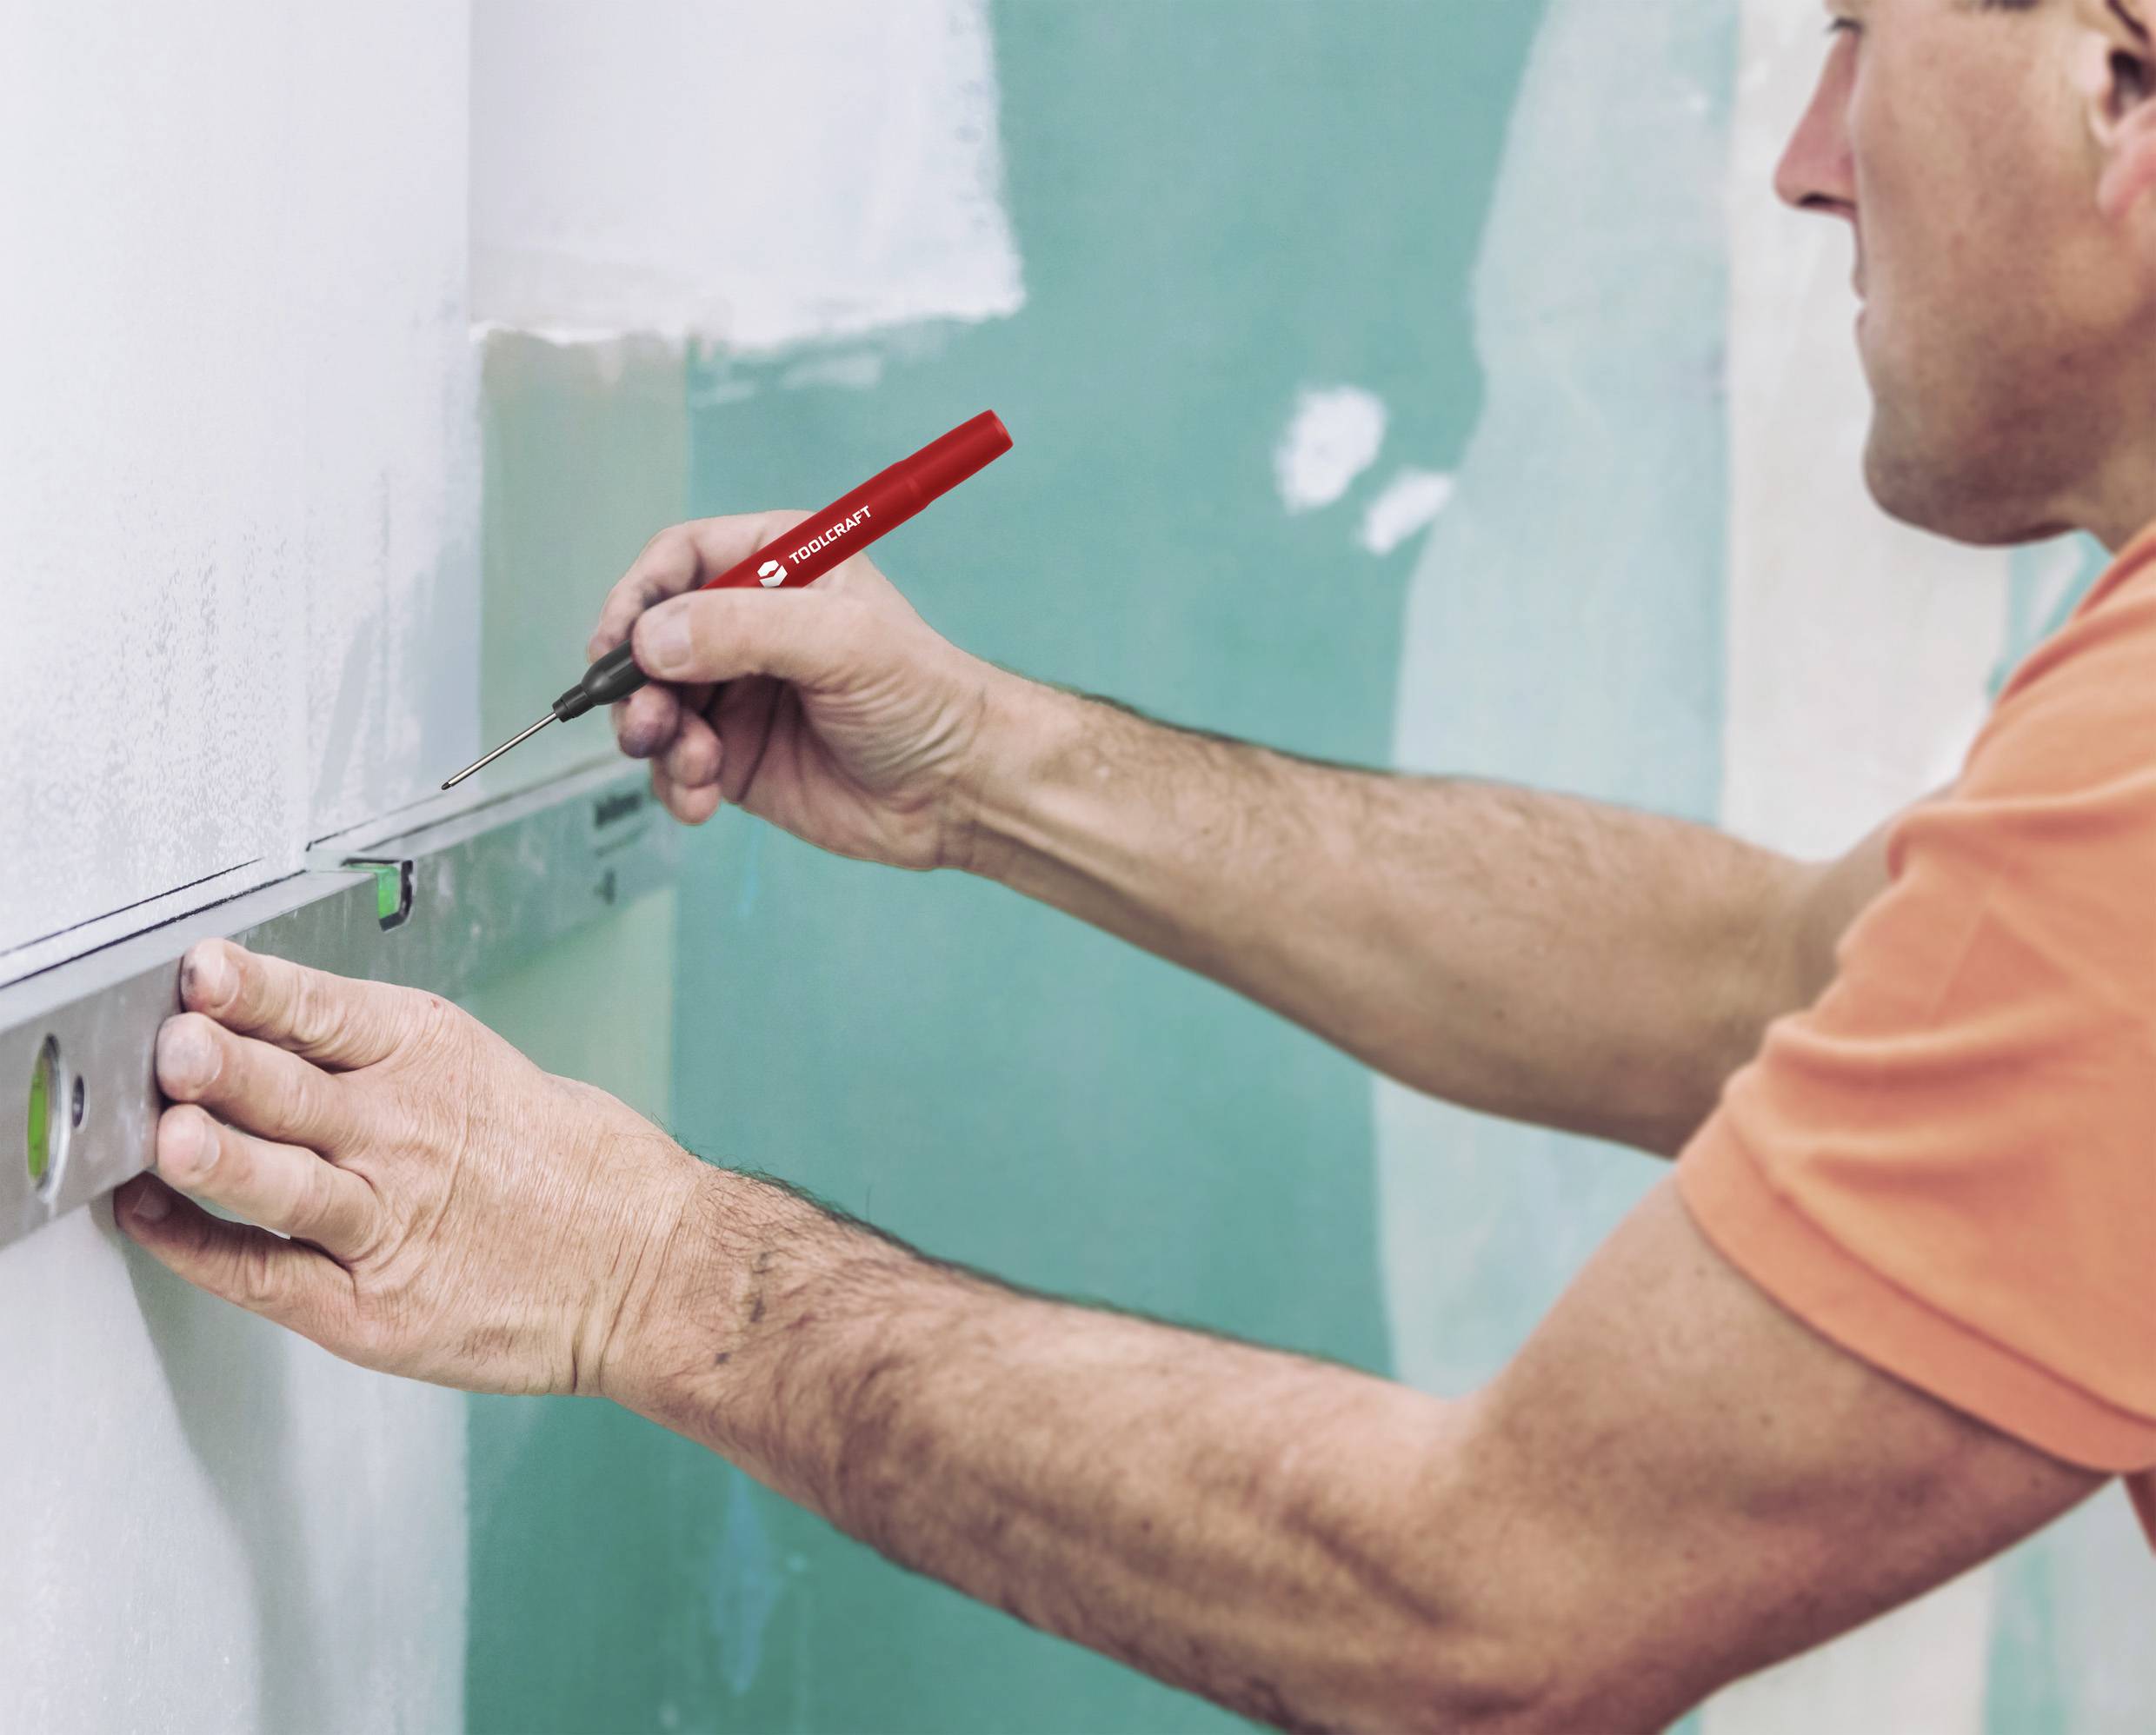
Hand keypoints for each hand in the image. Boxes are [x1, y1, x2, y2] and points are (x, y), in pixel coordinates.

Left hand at [116, 939, 710, 1401]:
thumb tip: (269, 1039)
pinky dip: (200, 1250)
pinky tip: (150, 1218)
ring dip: (220, 1157)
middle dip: (226, 1065)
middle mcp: (405, 1134)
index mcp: (435, 1059)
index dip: (257, 988)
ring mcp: (387, 1223)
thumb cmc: (578, 1169)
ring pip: (282, 1184)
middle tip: (174, 1045)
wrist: (651, 1266)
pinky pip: (268, 1276)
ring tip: (170, 1135)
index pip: (324, 1011)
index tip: (199, 969)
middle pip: (293, 1092)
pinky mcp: (372, 1307)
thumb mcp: (488, 1073)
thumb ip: (380, 1063)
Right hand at [589, 513, 1022, 870]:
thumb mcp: (843, 643)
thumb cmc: (926, 699)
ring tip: (694, 767)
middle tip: (648, 723)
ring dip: (655, 738)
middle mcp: (748, 625)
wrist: (964, 791)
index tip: (616, 642)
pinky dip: (675, 783)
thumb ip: (744, 629)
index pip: (679, 561)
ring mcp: (738, 693)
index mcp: (780, 566)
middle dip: (636, 683)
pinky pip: (673, 764)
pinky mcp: (735, 757)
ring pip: (652, 705)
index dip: (638, 597)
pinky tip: (704, 800)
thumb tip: (651, 640)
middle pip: (649, 638)